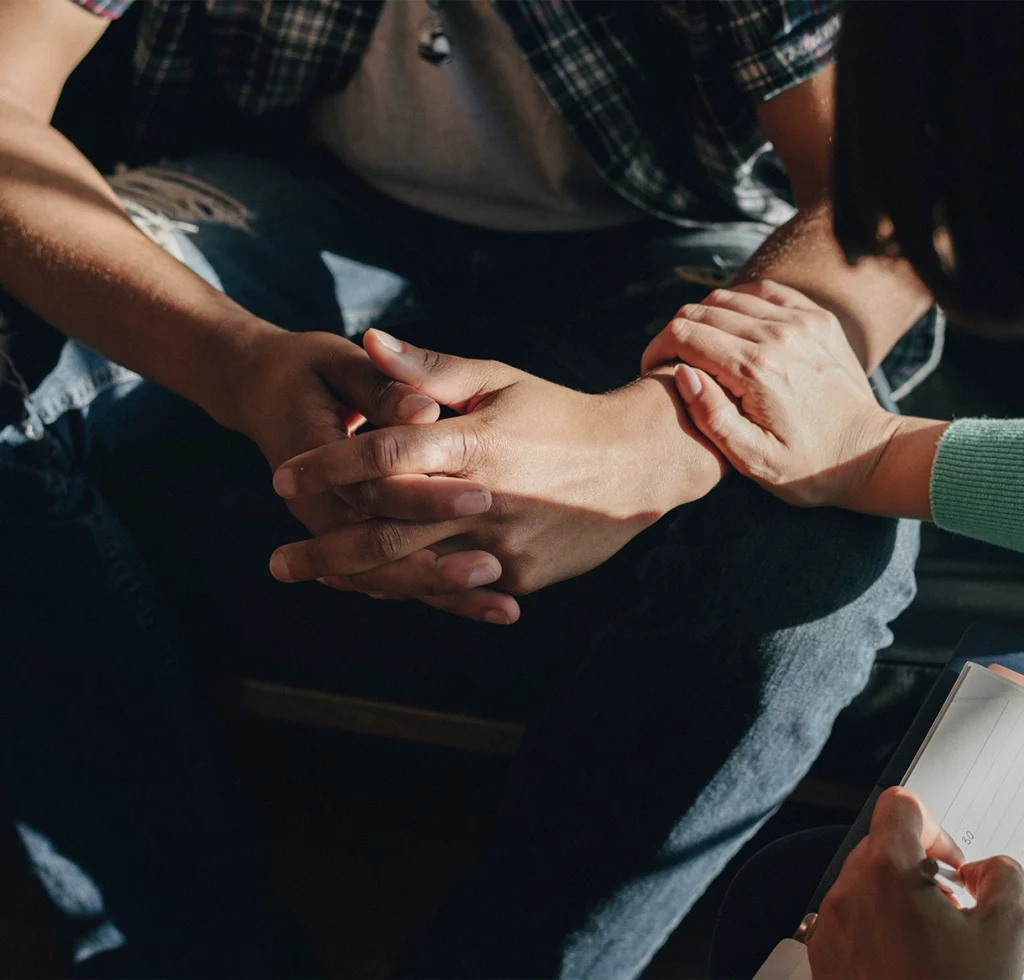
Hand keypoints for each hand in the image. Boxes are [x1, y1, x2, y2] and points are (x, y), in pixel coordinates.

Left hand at [268, 329, 725, 623]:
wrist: (637, 463)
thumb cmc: (559, 414)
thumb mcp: (499, 380)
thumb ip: (430, 370)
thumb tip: (370, 340)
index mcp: (476, 443)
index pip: (386, 456)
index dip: (328, 465)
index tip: (281, 476)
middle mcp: (486, 499)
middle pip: (388, 530)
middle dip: (326, 549)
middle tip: (278, 563)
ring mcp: (505, 545)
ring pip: (416, 570)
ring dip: (358, 579)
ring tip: (315, 578)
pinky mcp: (520, 576)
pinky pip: (455, 588)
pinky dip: (413, 589)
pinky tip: (374, 589)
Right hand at [641, 280, 899, 508]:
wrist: (869, 454)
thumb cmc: (806, 467)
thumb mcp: (751, 459)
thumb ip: (711, 417)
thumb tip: (683, 373)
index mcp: (755, 370)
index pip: (683, 334)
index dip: (656, 349)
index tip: (652, 372)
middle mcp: (777, 335)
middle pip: (701, 310)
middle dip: (675, 334)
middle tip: (671, 364)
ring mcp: (801, 321)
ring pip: (729, 297)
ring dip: (705, 319)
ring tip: (701, 352)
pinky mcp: (816, 317)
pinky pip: (764, 292)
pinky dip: (739, 304)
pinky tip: (734, 332)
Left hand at [809, 786, 1023, 979]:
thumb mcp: (1006, 936)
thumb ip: (1004, 880)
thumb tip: (989, 871)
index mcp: (887, 872)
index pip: (901, 806)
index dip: (936, 826)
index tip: (954, 863)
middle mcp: (848, 892)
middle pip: (881, 847)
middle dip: (921, 871)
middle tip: (954, 911)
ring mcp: (830, 926)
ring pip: (864, 886)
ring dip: (899, 902)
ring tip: (935, 945)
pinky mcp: (823, 958)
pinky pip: (849, 922)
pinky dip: (878, 930)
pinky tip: (911, 966)